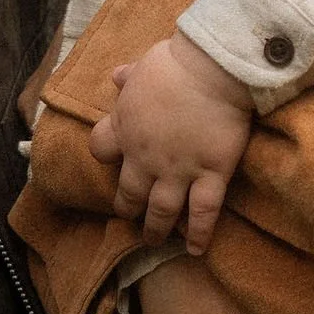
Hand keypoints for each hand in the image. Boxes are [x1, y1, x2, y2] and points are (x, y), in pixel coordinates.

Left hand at [91, 32, 252, 252]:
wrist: (212, 70)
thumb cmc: (176, 62)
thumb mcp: (143, 64)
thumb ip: (129, 77)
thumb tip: (116, 76)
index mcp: (125, 127)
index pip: (101, 149)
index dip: (106, 155)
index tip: (115, 160)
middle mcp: (145, 157)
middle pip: (130, 192)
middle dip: (128, 207)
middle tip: (130, 216)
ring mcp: (178, 170)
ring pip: (162, 210)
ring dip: (156, 228)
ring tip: (154, 239)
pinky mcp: (210, 175)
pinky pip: (203, 212)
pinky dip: (199, 235)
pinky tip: (196, 250)